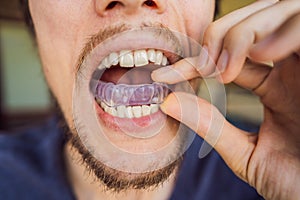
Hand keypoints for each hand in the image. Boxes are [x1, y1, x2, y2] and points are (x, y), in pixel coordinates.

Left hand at [152, 0, 299, 198]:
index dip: (195, 61)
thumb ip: (212, 127)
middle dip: (220, 36)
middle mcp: (290, 70)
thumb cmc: (293, 181)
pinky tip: (261, 56)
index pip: (228, 58)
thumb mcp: (245, 154)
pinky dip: (280, 32)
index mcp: (274, 87)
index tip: (165, 77)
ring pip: (278, 13)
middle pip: (253, 24)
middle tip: (200, 66)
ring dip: (244, 32)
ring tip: (226, 70)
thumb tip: (168, 102)